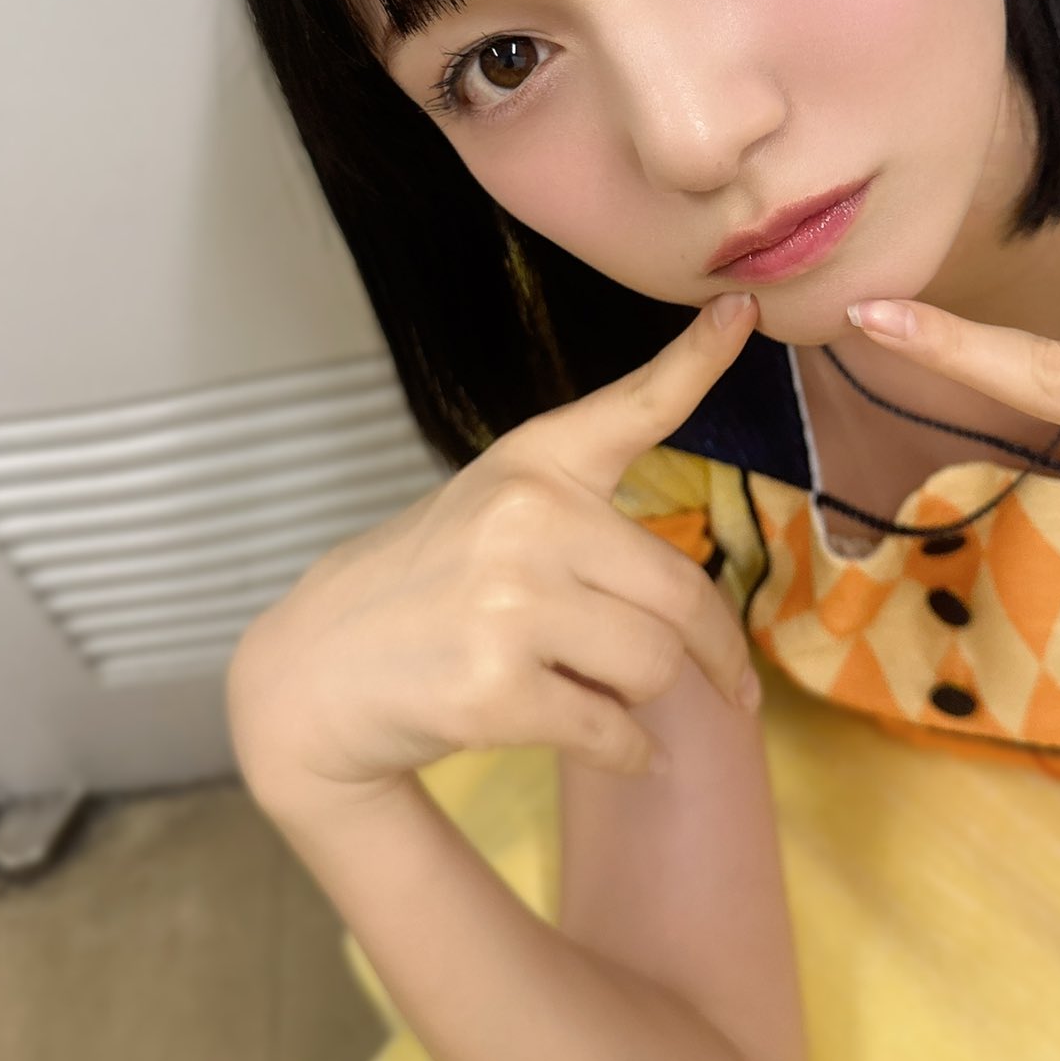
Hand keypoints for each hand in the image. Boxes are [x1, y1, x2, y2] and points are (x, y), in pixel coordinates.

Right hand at [226, 293, 761, 813]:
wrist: (316, 674)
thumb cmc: (429, 591)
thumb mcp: (496, 513)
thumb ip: (590, 521)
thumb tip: (704, 608)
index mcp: (532, 465)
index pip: (631, 406)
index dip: (695, 359)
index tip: (742, 308)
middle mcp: (525, 520)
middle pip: (682, 595)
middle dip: (717, 654)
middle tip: (734, 687)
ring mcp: (508, 605)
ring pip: (655, 666)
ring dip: (645, 699)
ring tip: (598, 692)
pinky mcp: (494, 690)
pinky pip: (615, 731)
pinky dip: (629, 752)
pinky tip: (610, 745)